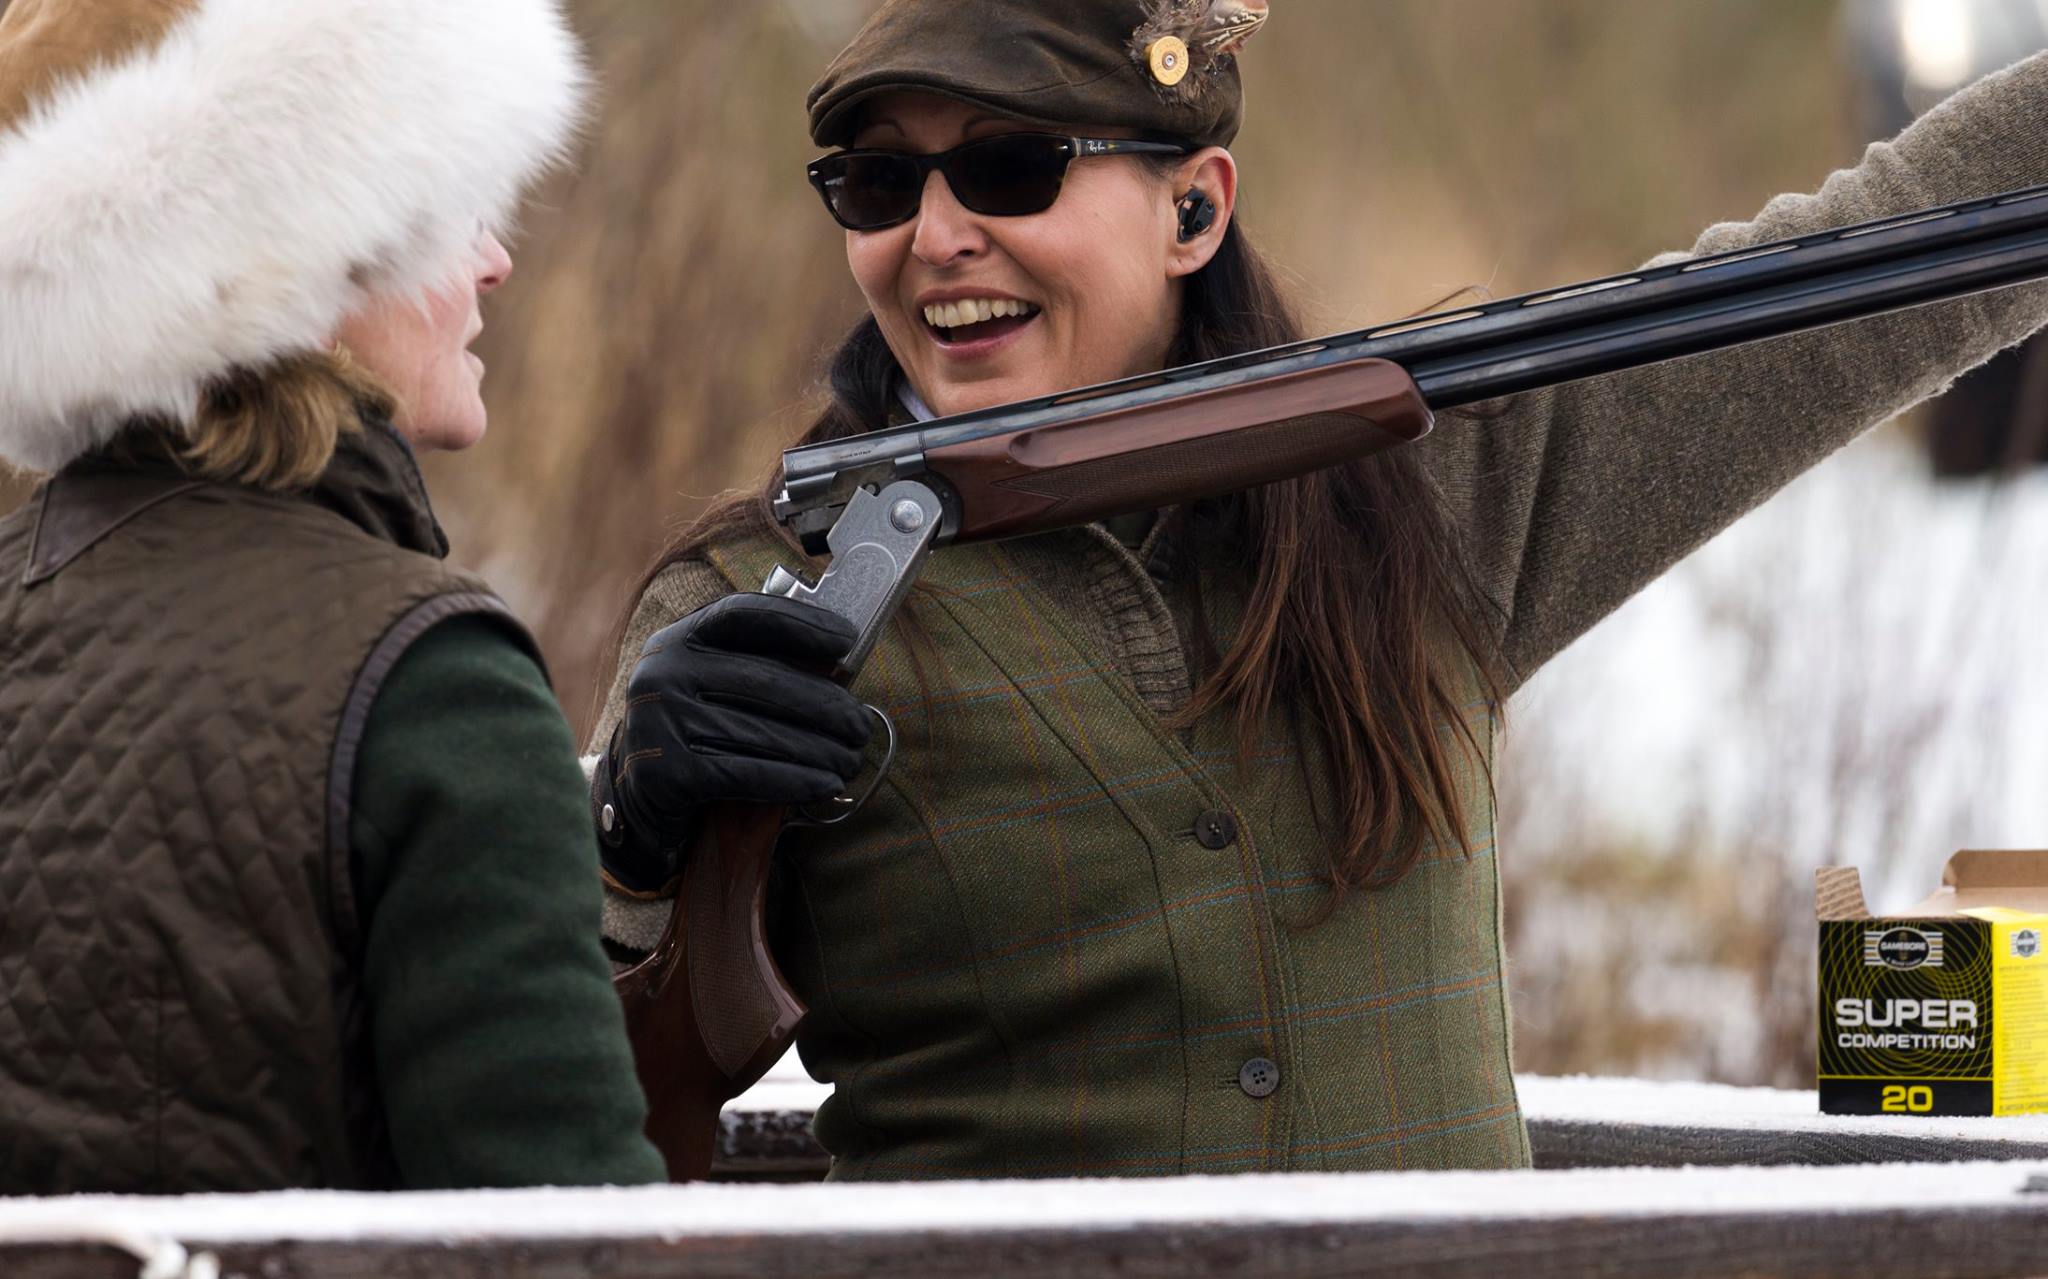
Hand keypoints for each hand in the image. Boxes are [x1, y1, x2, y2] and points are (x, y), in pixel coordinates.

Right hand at [594, 592, 872, 895]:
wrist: (636, 797)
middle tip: (861, 726)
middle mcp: (662, 672)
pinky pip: (744, 774)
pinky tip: (825, 784)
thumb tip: (841, 670)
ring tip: (851, 759)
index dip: (800, 623)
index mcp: (679, 640)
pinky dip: (793, 781)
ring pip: (760, 732)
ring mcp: (659, 721)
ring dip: (819, 749)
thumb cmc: (695, 734)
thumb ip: (757, 666)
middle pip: (764, 680)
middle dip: (825, 705)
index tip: (848, 641)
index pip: (745, 615)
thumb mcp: (711, 687)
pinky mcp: (665, 772)